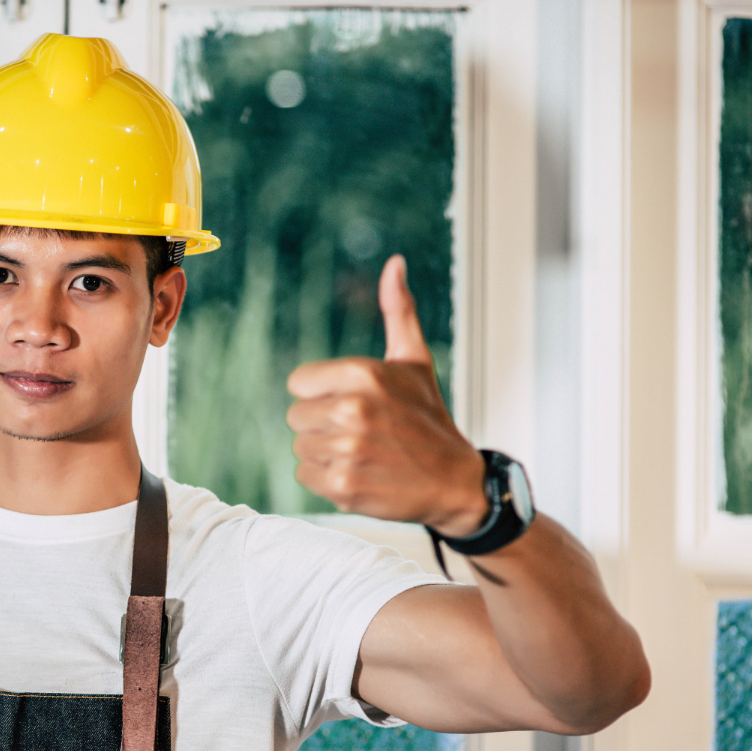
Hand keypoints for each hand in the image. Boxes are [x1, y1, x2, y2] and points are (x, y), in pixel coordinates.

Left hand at [285, 255, 487, 534]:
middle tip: (362, 432)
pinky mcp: (343, 486)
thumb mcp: (414, 361)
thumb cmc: (428, 418)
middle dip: (323, 425)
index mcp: (362, 374)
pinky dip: (327, 480)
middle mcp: (353, 410)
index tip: (352, 403)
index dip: (321, 394)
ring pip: (300, 447)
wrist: (455, 482)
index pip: (298, 383)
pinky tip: (360, 473)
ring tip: (364, 453)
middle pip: (296, 416)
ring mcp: (348, 450)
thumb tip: (394, 263)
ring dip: (325, 453)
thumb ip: (398, 311)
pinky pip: (306, 476)